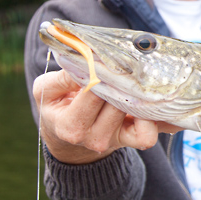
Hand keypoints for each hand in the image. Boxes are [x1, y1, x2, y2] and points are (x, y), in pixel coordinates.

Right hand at [33, 70, 181, 163]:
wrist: (68, 134)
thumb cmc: (58, 106)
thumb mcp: (47, 89)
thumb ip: (61, 77)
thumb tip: (86, 63)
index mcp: (71, 126)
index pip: (93, 93)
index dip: (100, 73)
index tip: (102, 58)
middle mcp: (94, 137)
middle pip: (118, 102)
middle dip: (122, 81)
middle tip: (124, 63)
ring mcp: (115, 141)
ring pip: (136, 113)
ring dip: (138, 94)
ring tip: (133, 79)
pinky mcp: (132, 141)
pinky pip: (148, 135)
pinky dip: (153, 119)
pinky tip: (148, 101)